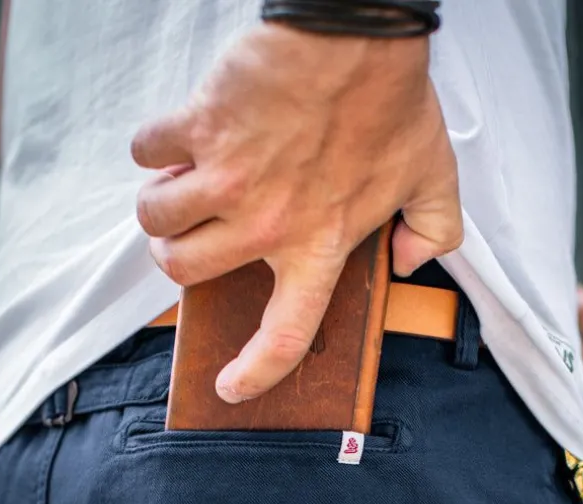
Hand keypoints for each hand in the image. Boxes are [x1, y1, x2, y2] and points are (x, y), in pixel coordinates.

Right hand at [131, 23, 462, 402]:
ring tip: (178, 187)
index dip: (253, 373)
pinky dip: (152, 148)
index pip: (283, 335)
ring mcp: (228, 179)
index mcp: (319, 247)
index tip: (229, 389)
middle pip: (183, 272)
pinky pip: (147, 153)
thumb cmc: (392, 99)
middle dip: (173, 259)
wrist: (356, 31)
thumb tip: (408, 263)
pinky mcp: (200, 129)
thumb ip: (434, 229)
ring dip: (158, 207)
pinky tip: (175, 136)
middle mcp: (266, 226)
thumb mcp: (434, 174)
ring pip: (156, 220)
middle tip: (185, 238)